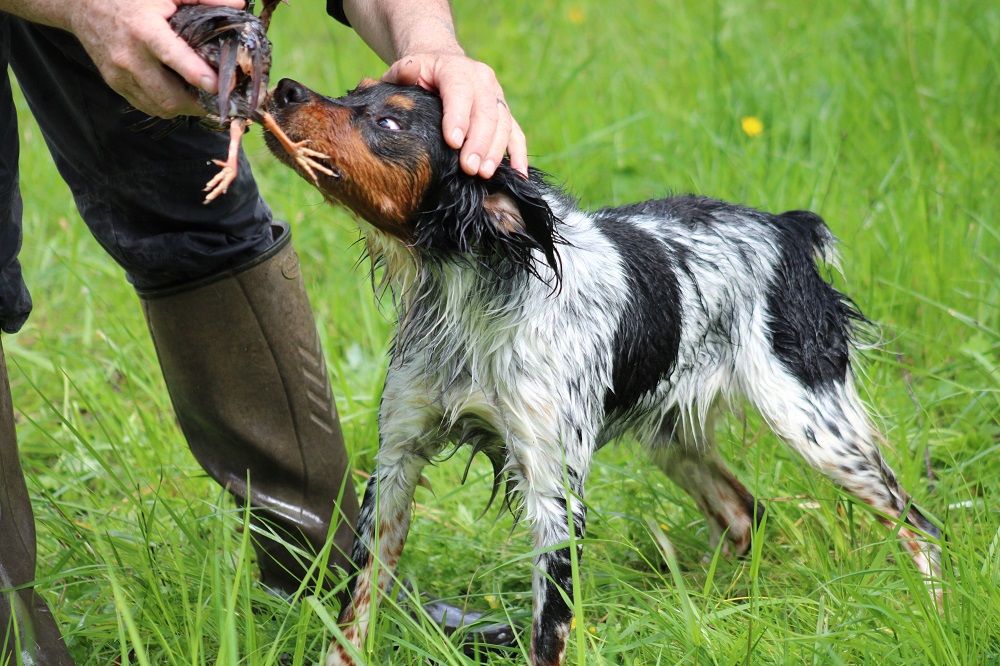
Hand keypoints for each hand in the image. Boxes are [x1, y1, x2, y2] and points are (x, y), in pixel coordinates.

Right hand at [67, 0, 244, 117]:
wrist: (81, 4)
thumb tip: (239, 3)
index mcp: (145, 31)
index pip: (173, 57)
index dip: (198, 75)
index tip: (219, 86)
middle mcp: (130, 58)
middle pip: (169, 97)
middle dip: (199, 104)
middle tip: (219, 100)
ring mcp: (120, 75)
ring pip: (160, 107)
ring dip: (185, 108)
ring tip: (201, 98)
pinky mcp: (115, 84)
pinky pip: (146, 106)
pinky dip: (166, 106)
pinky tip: (179, 94)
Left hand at [382, 53, 527, 178]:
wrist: (441, 66)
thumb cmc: (419, 75)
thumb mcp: (407, 69)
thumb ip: (403, 72)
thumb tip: (409, 71)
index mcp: (456, 69)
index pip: (460, 92)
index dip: (458, 117)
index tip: (453, 143)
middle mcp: (482, 80)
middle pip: (486, 112)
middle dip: (479, 143)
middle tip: (469, 169)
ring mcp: (497, 97)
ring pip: (503, 124)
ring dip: (496, 151)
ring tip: (484, 174)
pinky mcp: (505, 113)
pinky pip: (516, 133)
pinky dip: (518, 154)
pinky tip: (519, 174)